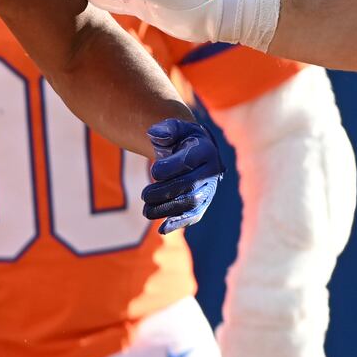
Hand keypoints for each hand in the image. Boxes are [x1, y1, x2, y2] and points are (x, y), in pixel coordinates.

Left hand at [141, 119, 223, 233]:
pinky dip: (179, 223)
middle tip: (144, 195)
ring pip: (192, 204)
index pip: (190, 161)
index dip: (171, 168)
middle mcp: (212, 171)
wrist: (192, 149)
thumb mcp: (173, 128)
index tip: (153, 171)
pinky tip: (162, 228)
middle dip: (165, 192)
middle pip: (190, 186)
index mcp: (205, 150)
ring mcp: (209, 189)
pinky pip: (194, 216)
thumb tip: (154, 135)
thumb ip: (165, 129)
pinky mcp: (203, 203)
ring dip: (168, 209)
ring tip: (146, 210)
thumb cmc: (179, 137)